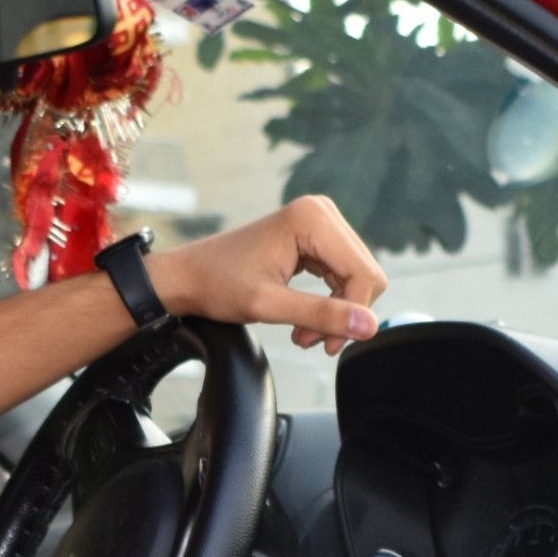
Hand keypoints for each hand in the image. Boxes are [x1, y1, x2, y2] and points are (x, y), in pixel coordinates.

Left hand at [148, 197, 386, 355]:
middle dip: (343, 314)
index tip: (328, 344)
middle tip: (312, 341)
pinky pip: (341, 274)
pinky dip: (328, 302)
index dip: (352, 314)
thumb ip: (320, 315)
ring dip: (335, 312)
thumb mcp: (269, 305)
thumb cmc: (217, 285)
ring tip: (304, 334)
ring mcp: (319, 221)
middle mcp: (321, 212)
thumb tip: (368, 326)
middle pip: (364, 274)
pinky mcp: (315, 236)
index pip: (363, 273)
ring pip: (356, 277)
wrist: (189, 276)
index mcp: (312, 218)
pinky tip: (305, 321)